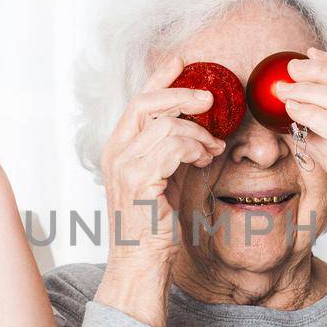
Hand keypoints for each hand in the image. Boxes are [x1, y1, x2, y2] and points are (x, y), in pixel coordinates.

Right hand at [98, 56, 224, 271]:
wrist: (141, 265)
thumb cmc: (153, 229)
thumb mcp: (165, 181)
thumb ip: (175, 153)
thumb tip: (203, 130)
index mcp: (118, 149)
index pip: (137, 101)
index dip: (159, 78)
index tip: (180, 61)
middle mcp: (115, 153)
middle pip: (146, 102)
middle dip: (181, 94)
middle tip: (210, 99)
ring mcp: (124, 166)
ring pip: (166, 125)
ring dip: (198, 133)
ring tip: (211, 149)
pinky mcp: (138, 180)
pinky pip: (173, 146)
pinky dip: (195, 148)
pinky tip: (205, 158)